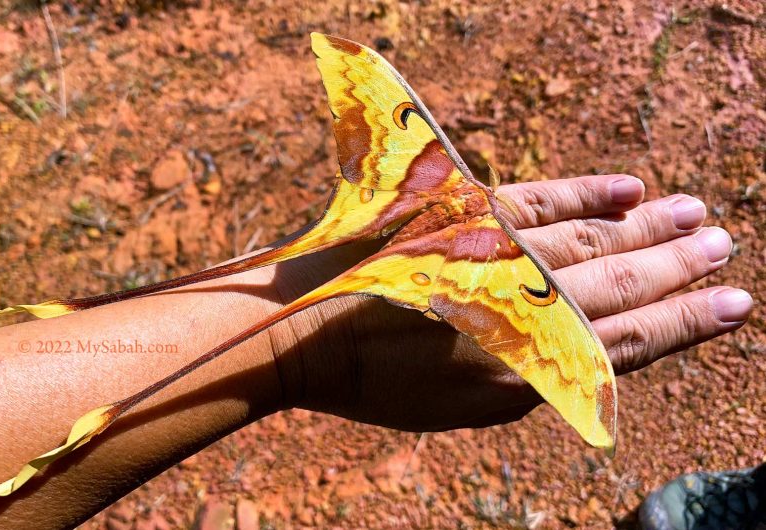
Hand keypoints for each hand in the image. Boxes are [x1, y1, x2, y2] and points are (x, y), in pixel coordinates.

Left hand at [272, 174, 752, 431]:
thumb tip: (586, 344)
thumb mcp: (462, 403)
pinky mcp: (461, 213)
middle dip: (676, 268)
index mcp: (521, 370)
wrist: (302, 328)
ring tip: (698, 217)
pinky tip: (627, 189)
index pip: (624, 342)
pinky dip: (586, 193)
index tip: (731, 303)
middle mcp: (514, 311)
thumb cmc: (378, 376)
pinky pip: (537, 200)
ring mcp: (489, 256)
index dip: (683, 321)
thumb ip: (529, 374)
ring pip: (587, 239)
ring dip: (647, 228)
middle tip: (724, 248)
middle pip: (616, 284)